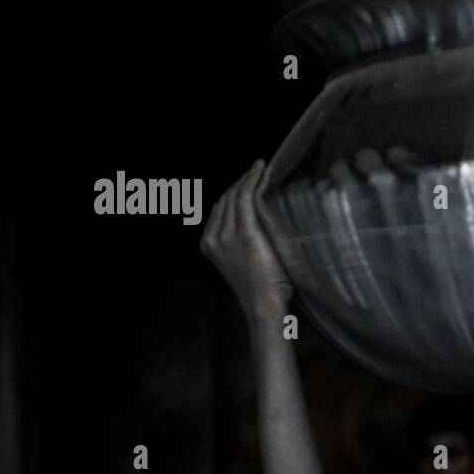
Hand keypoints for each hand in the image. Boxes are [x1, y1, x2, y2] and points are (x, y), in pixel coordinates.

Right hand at [200, 160, 293, 316]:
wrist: (265, 306)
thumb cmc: (264, 288)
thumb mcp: (245, 262)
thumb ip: (243, 242)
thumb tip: (259, 222)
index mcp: (208, 244)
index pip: (220, 207)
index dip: (234, 190)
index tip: (249, 179)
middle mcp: (212, 237)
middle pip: (225, 199)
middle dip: (240, 181)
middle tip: (257, 169)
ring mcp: (226, 236)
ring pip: (235, 195)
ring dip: (248, 177)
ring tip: (261, 167)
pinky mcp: (244, 234)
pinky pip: (246, 198)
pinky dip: (253, 180)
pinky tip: (261, 171)